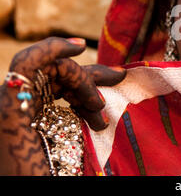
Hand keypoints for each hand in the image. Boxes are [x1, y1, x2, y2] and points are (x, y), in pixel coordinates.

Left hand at [0, 36, 125, 174]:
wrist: (20, 192)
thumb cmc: (24, 173)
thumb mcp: (38, 135)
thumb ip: (45, 95)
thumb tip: (76, 61)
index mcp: (13, 106)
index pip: (28, 63)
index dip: (54, 48)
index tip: (82, 48)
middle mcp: (18, 104)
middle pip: (54, 74)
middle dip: (88, 76)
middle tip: (118, 79)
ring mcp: (28, 114)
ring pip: (62, 89)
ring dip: (88, 95)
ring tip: (103, 117)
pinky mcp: (36, 125)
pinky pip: (59, 104)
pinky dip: (80, 105)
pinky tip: (94, 115)